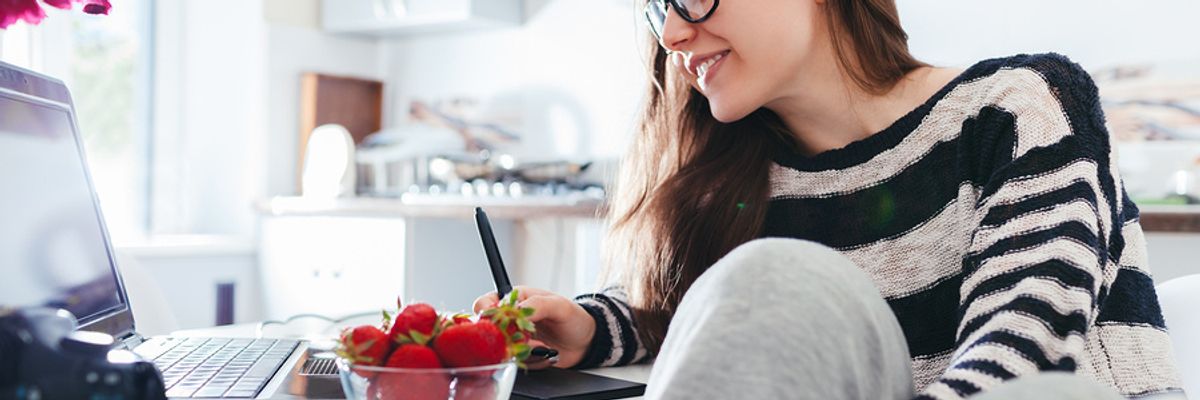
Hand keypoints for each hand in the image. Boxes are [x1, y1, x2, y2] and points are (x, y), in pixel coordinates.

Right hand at [474, 286, 594, 368]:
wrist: (586, 342)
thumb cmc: (574, 318)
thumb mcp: (559, 306)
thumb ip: (537, 305)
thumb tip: (516, 310)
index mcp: (516, 299)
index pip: (486, 303)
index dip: (486, 313)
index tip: (498, 321)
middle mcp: (511, 318)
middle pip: (490, 329)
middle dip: (508, 337)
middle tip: (529, 338)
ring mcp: (514, 338)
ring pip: (502, 348)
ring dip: (523, 351)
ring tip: (544, 346)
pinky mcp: (520, 355)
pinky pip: (515, 361)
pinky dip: (531, 360)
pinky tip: (546, 353)